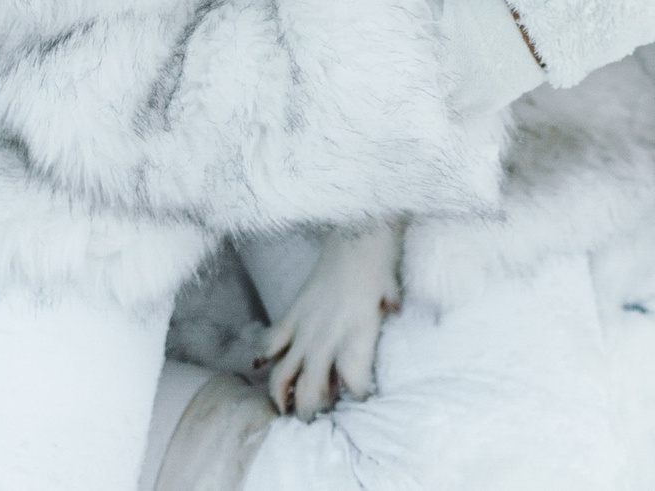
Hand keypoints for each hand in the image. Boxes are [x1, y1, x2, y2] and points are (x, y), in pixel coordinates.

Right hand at [254, 222, 401, 420]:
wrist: (355, 232)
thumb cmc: (379, 262)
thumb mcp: (392, 291)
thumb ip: (390, 308)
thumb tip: (394, 311)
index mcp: (357, 334)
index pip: (355, 382)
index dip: (358, 396)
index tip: (361, 400)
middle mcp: (327, 336)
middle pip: (312, 389)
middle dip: (311, 412)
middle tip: (314, 421)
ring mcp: (305, 325)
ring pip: (283, 373)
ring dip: (281, 395)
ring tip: (284, 409)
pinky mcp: (293, 312)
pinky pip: (272, 341)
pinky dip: (264, 355)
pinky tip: (260, 364)